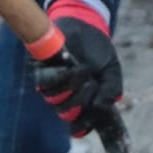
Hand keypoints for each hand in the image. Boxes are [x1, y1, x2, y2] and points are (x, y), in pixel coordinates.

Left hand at [33, 1, 121, 135]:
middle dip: (81, 101)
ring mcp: (52, 84)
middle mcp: (64, 97)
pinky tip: (70, 67)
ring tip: (84, 71)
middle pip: (66, 114)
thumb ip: (111, 91)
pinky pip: (42, 81)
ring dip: (71, 88)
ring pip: (53, 100)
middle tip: (92, 83)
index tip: (92, 119)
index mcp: (81, 102)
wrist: (88, 26)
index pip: (78, 125)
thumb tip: (100, 107)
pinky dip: (58, 77)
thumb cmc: (99, 52)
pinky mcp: (40, 68)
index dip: (82, 126)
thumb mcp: (112, 72)